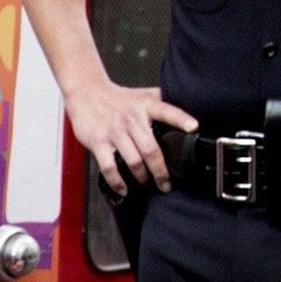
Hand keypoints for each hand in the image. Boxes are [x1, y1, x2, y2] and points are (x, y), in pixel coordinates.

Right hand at [66, 76, 197, 197]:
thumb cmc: (117, 98)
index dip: (181, 119)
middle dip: (161, 172)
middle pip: (151, 149)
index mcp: (146, 106)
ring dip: (142, 178)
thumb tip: (187, 111)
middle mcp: (131, 118)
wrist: (87, 92)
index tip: (194, 127)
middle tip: (165, 184)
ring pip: (133, 161)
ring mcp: (114, 131)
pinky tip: (124, 189)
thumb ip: (162, 102)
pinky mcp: (98, 142)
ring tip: (147, 185)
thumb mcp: (142, 95)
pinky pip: (110, 167)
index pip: (167, 111)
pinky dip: (118, 182)